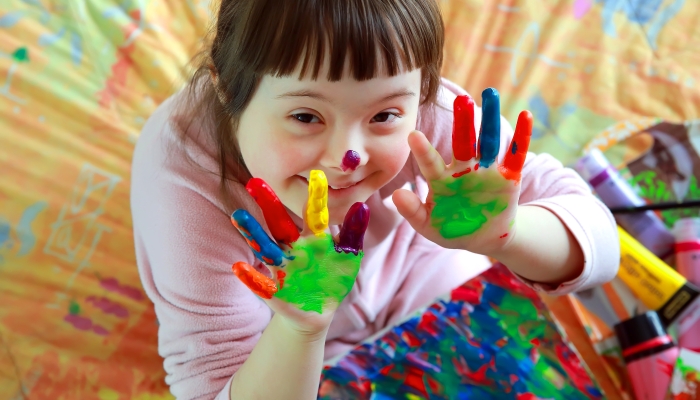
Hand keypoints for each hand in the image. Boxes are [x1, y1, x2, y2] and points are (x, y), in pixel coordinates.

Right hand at [230, 171, 369, 334]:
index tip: (316, 174)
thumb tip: (361, 205)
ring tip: (239, 215)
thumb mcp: (348, 256)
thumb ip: (353, 233)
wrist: (319, 311)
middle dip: (269, 205)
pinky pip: (260, 284)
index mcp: (313, 238)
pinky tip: (238, 268)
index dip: (315, 196)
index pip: (313, 213)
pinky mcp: (274, 292)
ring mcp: (282, 268)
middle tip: (255, 181)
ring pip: (265, 248)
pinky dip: (250, 277)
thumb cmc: (333, 278)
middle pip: (280, 224)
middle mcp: (293, 248)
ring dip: (252, 233)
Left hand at [392, 88, 532, 255]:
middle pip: (463, 141)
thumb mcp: (429, 226)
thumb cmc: (451, 229)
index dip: (423, 151)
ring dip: (489, 119)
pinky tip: (526, 115)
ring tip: (490, 94)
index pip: (431, 163)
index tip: (412, 135)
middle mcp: (463, 169)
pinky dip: (522, 136)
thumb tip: (396, 195)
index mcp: (442, 179)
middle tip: (460, 100)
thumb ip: (413, 212)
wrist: (483, 238)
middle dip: (462, 121)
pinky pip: (516, 154)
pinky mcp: (509, 176)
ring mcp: (486, 170)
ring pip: (488, 141)